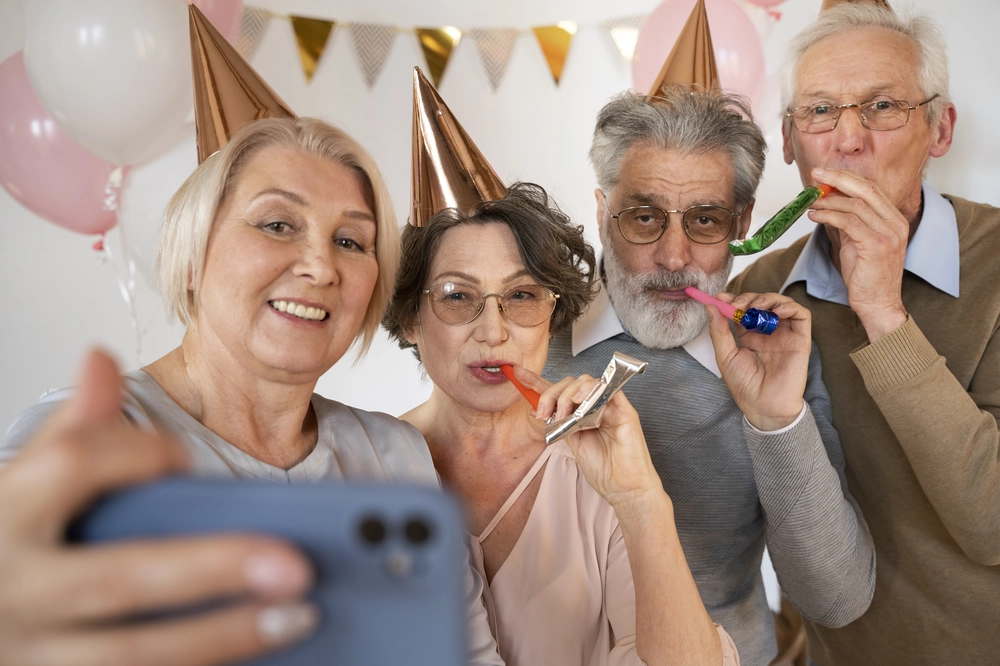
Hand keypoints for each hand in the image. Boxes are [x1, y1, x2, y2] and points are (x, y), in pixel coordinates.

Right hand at [0, 350, 316, 665]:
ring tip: (297, 614)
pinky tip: (255, 650)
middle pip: (121, 576)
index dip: (135, 452)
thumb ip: (72, 431)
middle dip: (213, 567)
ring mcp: (34, 653)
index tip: (184, 457)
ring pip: (134, 652)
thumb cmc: (7, 547)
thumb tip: (100, 358)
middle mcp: (14, 590)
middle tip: (296, 563)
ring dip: (224, 633)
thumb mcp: (23, 487)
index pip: (70, 467)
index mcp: (4, 517)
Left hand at [512, 366, 664, 510]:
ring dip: (569, 393)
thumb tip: (539, 409)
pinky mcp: (624, 410)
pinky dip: (592, 390)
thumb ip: (559, 424)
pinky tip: (581, 401)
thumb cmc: (603, 470)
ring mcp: (610, 406)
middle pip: (571, 383)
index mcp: (582, 413)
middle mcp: (596, 406)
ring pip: (587, 382)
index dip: (539, 382)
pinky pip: (609, 388)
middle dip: (552, 394)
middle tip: (544, 413)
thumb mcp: (572, 443)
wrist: (623, 489)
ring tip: (563, 414)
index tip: (519, 376)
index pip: (559, 392)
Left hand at [706, 292, 809, 430]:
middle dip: (748, 297)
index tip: (720, 298)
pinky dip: (790, 307)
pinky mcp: (800, 339)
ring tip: (756, 307)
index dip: (732, 300)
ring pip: (781, 303)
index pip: (742, 309)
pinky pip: (802, 315)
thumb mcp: (725, 356)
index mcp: (748, 335)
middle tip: (737, 304)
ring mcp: (784, 334)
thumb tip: (711, 307)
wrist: (764, 406)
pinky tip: (776, 312)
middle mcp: (767, 331)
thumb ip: (719, 332)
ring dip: (768, 298)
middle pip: (760, 302)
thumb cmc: (744, 385)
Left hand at [809, 167, 909, 341]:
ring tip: (809, 203)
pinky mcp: (877, 246)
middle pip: (866, 189)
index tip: (824, 173)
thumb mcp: (857, 242)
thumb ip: (849, 222)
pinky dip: (829, 216)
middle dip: (838, 179)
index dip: (847, 178)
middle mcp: (896, 223)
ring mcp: (889, 234)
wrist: (878, 304)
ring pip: (855, 205)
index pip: (871, 189)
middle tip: (816, 174)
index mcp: (894, 219)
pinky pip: (849, 222)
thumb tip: (828, 203)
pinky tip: (814, 216)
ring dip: (828, 201)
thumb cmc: (866, 276)